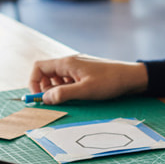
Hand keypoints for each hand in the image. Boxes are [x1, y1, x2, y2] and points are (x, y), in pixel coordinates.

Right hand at [29, 54, 147, 104]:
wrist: (131, 77)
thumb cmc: (110, 81)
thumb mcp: (85, 91)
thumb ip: (63, 94)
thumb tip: (45, 99)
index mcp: (67, 63)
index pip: (39, 67)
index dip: (33, 82)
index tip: (38, 97)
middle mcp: (70, 62)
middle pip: (46, 72)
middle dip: (45, 88)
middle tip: (53, 101)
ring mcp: (77, 66)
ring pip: (57, 77)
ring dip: (56, 89)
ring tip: (67, 98)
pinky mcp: (84, 72)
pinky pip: (68, 79)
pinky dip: (67, 87)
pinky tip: (77, 94)